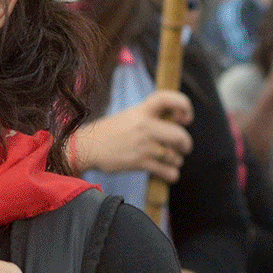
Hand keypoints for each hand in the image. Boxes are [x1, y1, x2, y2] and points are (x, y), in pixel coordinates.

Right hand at [73, 89, 193, 179]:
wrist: (87, 147)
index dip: (184, 105)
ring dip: (176, 161)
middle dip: (186, 144)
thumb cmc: (110, 132)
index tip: (185, 118)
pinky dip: (172, 174)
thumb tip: (176, 123)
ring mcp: (143, 145)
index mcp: (142, 110)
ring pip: (174, 156)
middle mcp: (145, 126)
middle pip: (180, 136)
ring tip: (170, 161)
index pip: (168, 98)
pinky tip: (168, 173)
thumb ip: (151, 117)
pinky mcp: (139, 163)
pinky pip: (166, 171)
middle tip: (184, 147)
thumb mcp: (130, 116)